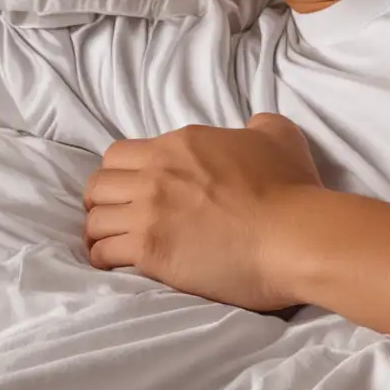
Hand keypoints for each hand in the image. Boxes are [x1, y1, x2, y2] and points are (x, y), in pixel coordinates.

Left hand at [82, 112, 325, 311]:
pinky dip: (104, 258)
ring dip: (100, 232)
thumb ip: (256, 125)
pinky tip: (115, 264)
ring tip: (111, 244)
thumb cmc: (291, 188)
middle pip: (99, 184)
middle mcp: (156, 172)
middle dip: (102, 201)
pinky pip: (105, 252)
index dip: (121, 173)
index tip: (131, 190)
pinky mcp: (150, 250)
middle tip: (116, 217)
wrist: (294, 236)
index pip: (120, 153)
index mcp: (179, 144)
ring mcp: (150, 212)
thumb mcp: (278, 135)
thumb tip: (251, 128)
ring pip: (95, 219)